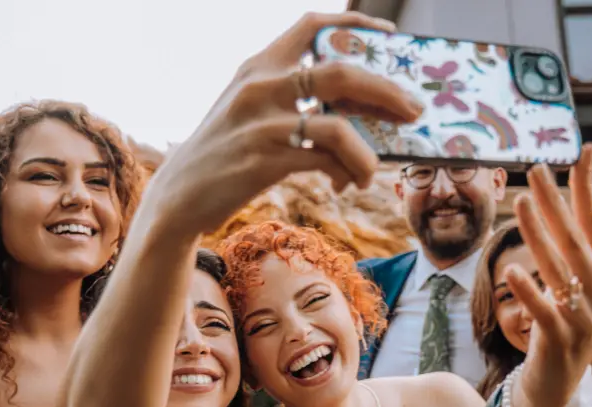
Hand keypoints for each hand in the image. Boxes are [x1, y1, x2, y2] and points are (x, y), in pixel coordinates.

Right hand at [140, 11, 423, 237]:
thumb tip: (354, 111)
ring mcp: (262, 124)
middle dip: (387, 91)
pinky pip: (326, 161)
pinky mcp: (264, 161)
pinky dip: (347, 173)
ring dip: (369, 153)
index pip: (311, 26)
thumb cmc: (223, 154)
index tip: (387, 35)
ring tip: (374, 172)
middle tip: (413, 110)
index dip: (354, 25)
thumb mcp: (247, 110)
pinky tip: (346, 184)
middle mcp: (260, 86)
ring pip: (340, 125)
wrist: (178, 197)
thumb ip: (289, 99)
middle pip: (341, 72)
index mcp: (257, 67)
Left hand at [502, 144, 591, 406]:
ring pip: (560, 270)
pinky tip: (512, 271)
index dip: (587, 188)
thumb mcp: (569, 288)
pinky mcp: (560, 342)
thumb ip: (566, 252)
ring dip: (538, 234)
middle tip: (537, 167)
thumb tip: (556, 207)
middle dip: (556, 201)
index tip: (581, 152)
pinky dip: (529, 291)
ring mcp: (584, 320)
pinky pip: (544, 312)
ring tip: (520, 202)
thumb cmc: (559, 328)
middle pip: (576, 240)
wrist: (554, 387)